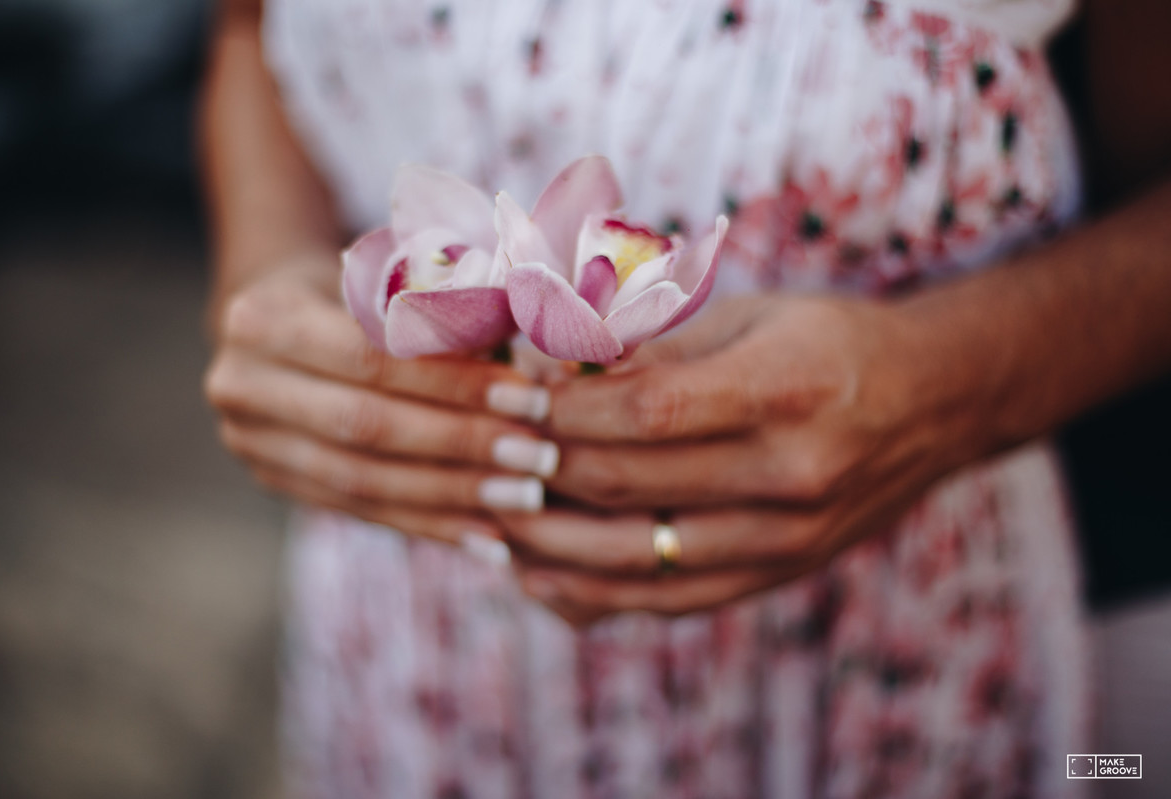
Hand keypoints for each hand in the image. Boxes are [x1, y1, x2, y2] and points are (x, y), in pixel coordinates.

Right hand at [204, 256, 556, 549]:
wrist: (269, 321)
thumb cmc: (346, 287)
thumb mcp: (383, 279)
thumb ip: (444, 311)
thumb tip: (537, 343)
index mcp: (263, 318)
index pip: (372, 360)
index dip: (453, 384)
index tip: (530, 398)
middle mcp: (242, 385)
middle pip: (365, 427)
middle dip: (462, 445)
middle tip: (538, 456)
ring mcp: (251, 443)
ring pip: (362, 482)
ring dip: (452, 495)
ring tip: (524, 499)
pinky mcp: (275, 482)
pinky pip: (361, 512)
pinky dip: (429, 524)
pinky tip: (488, 538)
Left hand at [494, 293, 981, 624]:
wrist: (936, 402)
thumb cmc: (830, 343)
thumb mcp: (752, 319)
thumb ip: (654, 350)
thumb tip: (550, 368)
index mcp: (786, 390)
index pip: (646, 412)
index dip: (563, 407)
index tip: (510, 394)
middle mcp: (791, 474)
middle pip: (630, 485)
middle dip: (541, 466)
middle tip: (485, 447)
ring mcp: (789, 537)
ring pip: (638, 556)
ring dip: (549, 538)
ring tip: (490, 512)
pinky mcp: (780, 573)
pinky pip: (670, 597)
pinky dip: (594, 589)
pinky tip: (538, 570)